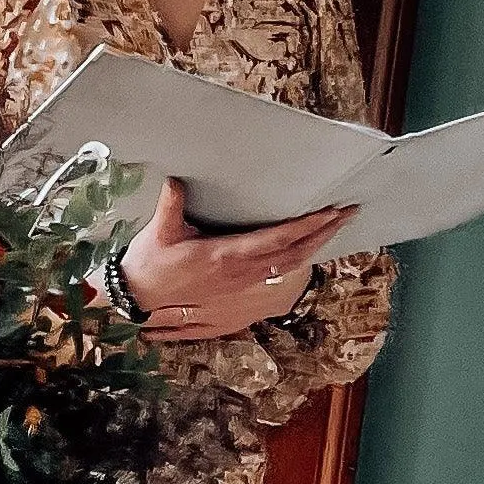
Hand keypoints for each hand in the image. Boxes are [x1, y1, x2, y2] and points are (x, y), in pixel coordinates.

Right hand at [120, 177, 352, 342]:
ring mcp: (240, 290)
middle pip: (294, 254)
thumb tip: (176, 181)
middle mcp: (240, 274)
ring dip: (313, 251)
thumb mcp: (159, 232)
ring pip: (288, 270)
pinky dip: (294, 271)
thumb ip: (172, 205)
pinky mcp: (236, 300)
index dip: (310, 224)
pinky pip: (274, 286)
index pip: (280, 238)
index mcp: (227, 254)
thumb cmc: (149, 266)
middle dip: (323, 234)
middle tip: (345, 215)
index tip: (333, 210)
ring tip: (330, 233)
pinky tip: (303, 261)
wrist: (137, 302)